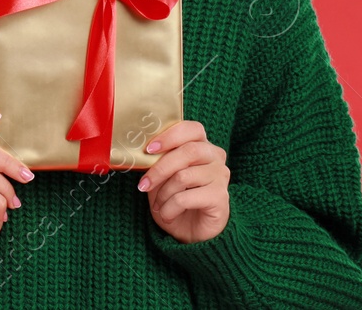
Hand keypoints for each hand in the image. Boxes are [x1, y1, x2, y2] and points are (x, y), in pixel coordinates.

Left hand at [137, 119, 230, 242]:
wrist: (193, 231)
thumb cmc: (176, 197)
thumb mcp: (162, 176)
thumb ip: (157, 160)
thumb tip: (140, 152)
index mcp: (201, 145)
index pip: (191, 129)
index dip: (169, 136)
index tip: (149, 149)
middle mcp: (215, 157)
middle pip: (188, 151)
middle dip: (160, 169)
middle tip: (143, 184)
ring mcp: (221, 176)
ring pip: (184, 176)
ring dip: (163, 193)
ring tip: (157, 206)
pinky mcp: (221, 197)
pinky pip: (186, 198)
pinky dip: (170, 208)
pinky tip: (167, 215)